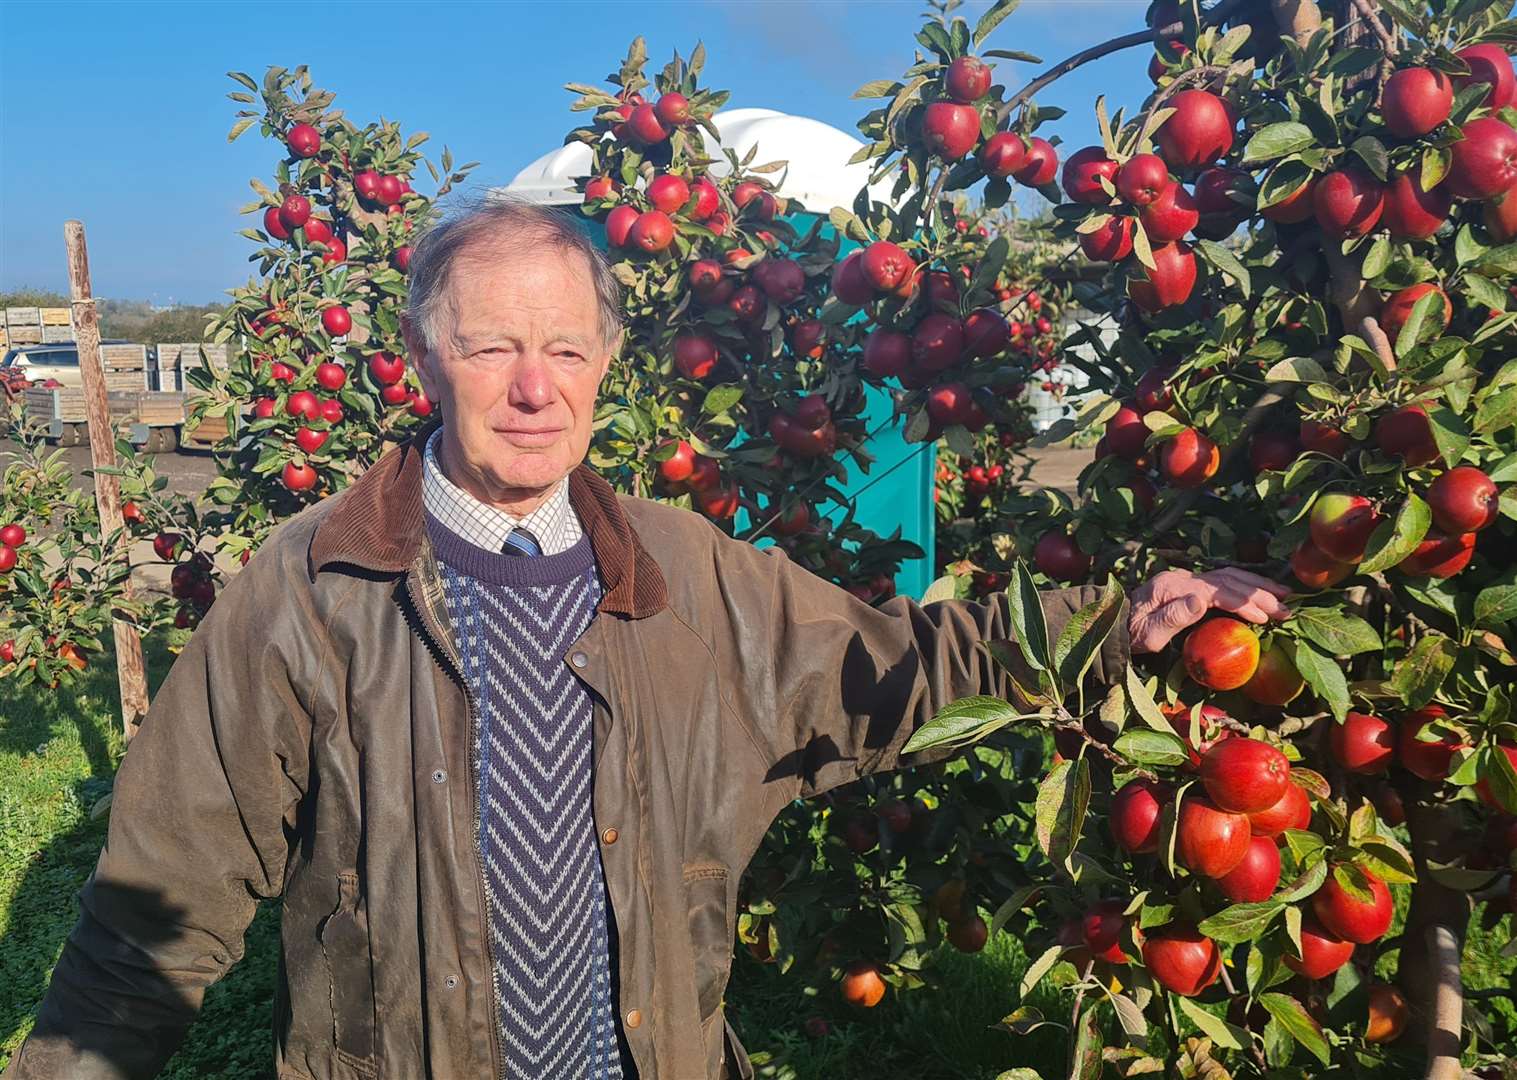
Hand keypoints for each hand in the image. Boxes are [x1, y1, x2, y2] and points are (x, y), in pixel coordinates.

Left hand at [1128, 567, 1291, 653]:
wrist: (1113, 623)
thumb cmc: (1130, 634)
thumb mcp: (1147, 633)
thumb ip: (1173, 617)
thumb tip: (1200, 600)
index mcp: (1173, 587)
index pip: (1216, 591)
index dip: (1241, 602)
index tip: (1264, 617)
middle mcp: (1182, 578)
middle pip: (1228, 580)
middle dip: (1259, 593)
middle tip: (1287, 609)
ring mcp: (1187, 580)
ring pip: (1228, 577)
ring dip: (1257, 586)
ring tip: (1284, 596)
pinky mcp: (1190, 586)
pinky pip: (1223, 582)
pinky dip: (1245, 586)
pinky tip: (1262, 594)